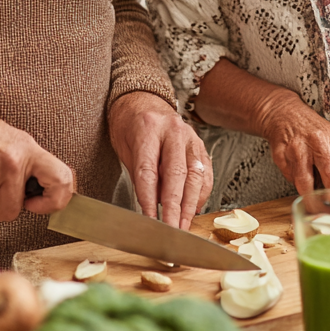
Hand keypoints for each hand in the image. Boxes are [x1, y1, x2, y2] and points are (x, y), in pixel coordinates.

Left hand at [109, 91, 212, 229]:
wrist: (143, 101)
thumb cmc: (129, 125)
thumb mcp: (124, 147)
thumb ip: (139, 175)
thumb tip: (150, 208)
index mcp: (148, 129)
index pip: (149, 170)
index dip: (149, 199)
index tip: (149, 220)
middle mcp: (173, 131)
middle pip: (177, 174)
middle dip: (174, 207)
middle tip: (171, 229)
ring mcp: (190, 137)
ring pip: (195, 176)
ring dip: (190, 205)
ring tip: (183, 225)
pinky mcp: (200, 145)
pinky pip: (205, 173)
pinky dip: (201, 194)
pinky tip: (193, 208)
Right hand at [257, 90, 329, 195]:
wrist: (283, 113)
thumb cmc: (312, 130)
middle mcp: (318, 143)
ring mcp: (297, 149)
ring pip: (307, 184)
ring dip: (315, 202)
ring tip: (322, 215)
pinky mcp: (281, 156)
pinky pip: (291, 179)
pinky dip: (298, 186)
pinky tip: (302, 186)